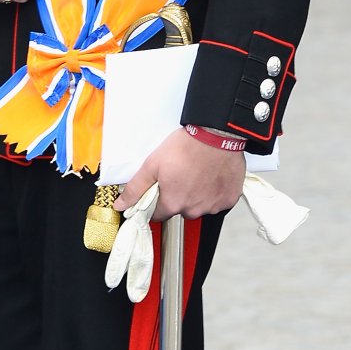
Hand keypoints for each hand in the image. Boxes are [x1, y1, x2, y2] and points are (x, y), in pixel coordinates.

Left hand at [120, 126, 245, 220]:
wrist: (216, 134)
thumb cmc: (187, 146)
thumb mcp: (152, 164)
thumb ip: (135, 188)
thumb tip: (121, 204)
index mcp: (173, 203)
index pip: (159, 215)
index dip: (157, 202)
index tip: (161, 190)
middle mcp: (194, 209)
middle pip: (180, 210)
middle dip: (178, 197)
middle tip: (181, 176)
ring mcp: (213, 205)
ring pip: (200, 206)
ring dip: (197, 195)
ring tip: (197, 174)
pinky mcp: (228, 199)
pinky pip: (218, 201)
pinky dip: (214, 192)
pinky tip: (211, 177)